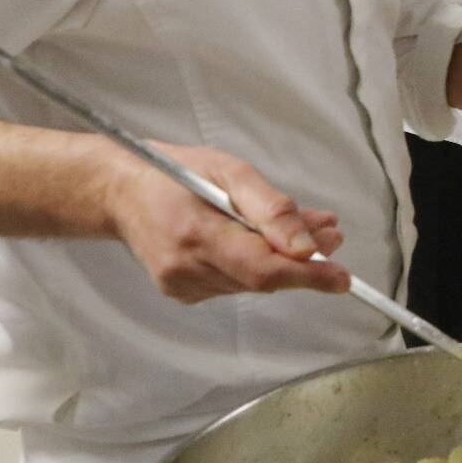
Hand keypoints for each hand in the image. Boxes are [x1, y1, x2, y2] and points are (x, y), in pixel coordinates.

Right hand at [103, 142, 348, 303]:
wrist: (119, 191)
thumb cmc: (176, 172)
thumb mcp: (230, 171)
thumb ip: (271, 208)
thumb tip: (308, 246)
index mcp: (195, 234)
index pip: (262, 269)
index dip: (307, 276)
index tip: (342, 279)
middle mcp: (185, 269)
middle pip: (262, 278)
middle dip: (303, 260)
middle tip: (331, 233)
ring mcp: (180, 285)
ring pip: (251, 282)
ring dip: (282, 259)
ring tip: (304, 228)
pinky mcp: (181, 292)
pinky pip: (234, 283)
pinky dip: (257, 264)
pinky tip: (262, 240)